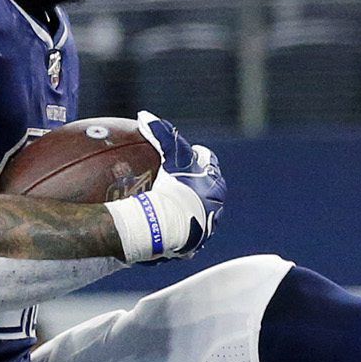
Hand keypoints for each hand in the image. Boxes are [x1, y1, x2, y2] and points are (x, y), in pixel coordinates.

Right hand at [131, 113, 227, 255]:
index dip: (197, 154)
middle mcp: (215, 207)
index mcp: (215, 184)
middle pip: (206, 186)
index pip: (208, 161)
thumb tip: (145, 115)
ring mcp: (205, 228)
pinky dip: (174, 226)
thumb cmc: (170, 192)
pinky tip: (160, 225)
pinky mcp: (192, 246)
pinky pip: (182, 232)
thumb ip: (161, 135)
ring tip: (168, 202)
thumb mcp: (169, 159)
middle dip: (195, 180)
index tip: (186, 152)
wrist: (165, 231)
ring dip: (186, 205)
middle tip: (177, 176)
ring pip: (197, 211)